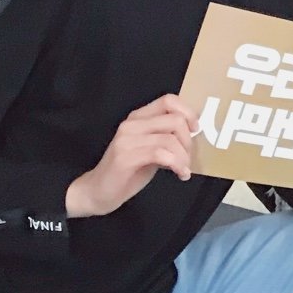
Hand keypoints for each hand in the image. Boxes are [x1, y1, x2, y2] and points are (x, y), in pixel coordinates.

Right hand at [65, 95, 197, 217]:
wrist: (98, 192)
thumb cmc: (129, 170)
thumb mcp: (152, 148)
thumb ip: (167, 135)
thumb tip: (194, 131)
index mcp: (138, 118)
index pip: (168, 100)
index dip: (188, 112)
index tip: (195, 130)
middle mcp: (131, 124)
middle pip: (175, 120)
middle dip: (188, 141)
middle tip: (187, 158)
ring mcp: (126, 140)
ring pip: (170, 139)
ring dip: (184, 157)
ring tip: (184, 169)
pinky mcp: (125, 157)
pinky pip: (161, 154)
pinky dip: (176, 164)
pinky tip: (180, 174)